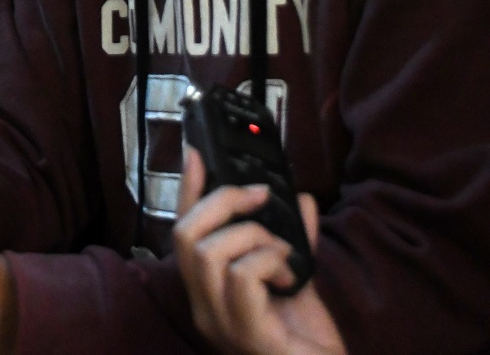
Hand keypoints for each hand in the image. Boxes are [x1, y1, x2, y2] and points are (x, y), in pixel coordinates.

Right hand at [173, 146, 345, 354]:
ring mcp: (221, 323)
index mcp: (209, 292)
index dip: (188, 190)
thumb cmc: (306, 339)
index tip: (197, 154)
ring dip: (253, 237)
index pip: (182, 233)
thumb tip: (301, 200)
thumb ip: (295, 240)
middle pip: (186, 235)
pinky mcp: (246, 333)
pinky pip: (241, 277)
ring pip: (209, 252)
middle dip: (222, 202)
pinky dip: (268, 262)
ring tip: (281, 252)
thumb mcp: (296, 278)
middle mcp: (205, 308)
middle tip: (260, 197)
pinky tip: (289, 275)